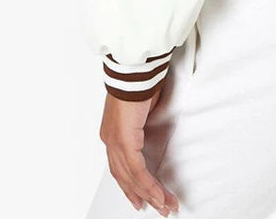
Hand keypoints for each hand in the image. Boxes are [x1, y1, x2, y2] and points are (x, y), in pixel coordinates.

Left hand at [99, 90, 180, 214]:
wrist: (133, 71)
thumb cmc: (138, 83)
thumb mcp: (143, 110)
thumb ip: (143, 126)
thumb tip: (151, 133)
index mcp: (113, 134)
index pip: (121, 167)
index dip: (131, 186)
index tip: (142, 199)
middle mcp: (110, 140)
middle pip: (125, 177)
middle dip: (143, 195)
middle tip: (159, 207)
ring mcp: (115, 142)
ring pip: (132, 178)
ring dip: (150, 194)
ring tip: (164, 205)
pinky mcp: (124, 141)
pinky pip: (137, 170)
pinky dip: (148, 184)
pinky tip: (158, 194)